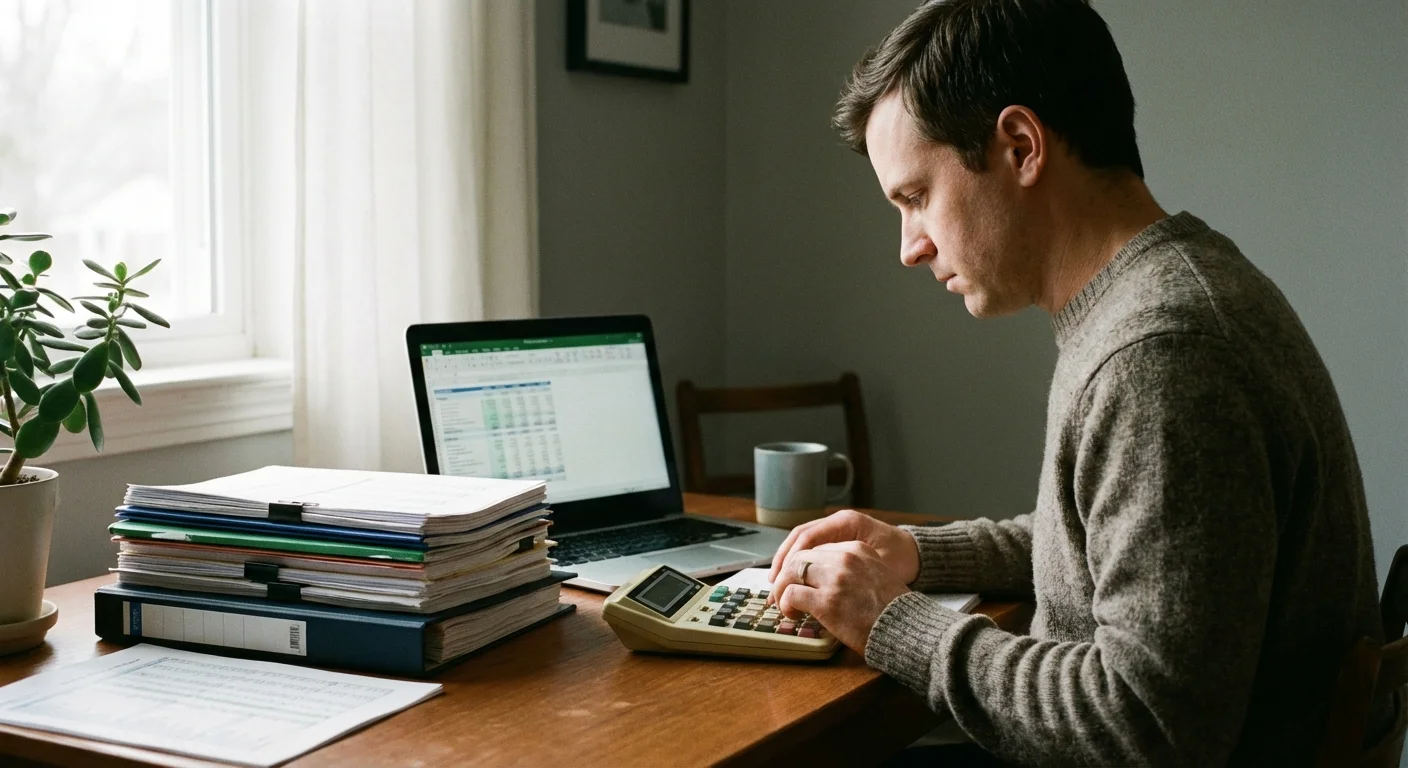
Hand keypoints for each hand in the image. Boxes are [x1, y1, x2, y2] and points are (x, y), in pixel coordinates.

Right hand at [768, 509, 920, 585]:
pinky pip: (811, 547)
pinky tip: (792, 578)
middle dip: (783, 559)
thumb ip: (852, 570)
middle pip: (800, 536)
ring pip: (802, 541)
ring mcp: (836, 529)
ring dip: (787, 560)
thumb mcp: (880, 565)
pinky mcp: (837, 539)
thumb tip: (821, 584)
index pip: (809, 536)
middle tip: (773, 582)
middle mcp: (838, 521)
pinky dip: (799, 562)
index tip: (781, 577)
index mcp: (847, 522)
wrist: (917, 554)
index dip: (792, 557)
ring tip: (776, 582)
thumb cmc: (903, 559)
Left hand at [771, 541, 909, 653]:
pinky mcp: (827, 601)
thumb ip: (853, 570)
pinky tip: (792, 614)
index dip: (802, 567)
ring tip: (784, 604)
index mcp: (857, 550)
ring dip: (782, 589)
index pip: (817, 550)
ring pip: (791, 571)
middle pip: (801, 557)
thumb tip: (825, 580)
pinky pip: (792, 594)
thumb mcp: (877, 575)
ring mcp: (835, 578)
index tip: (797, 580)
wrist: (908, 629)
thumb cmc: (894, 610)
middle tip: (783, 593)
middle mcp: (845, 559)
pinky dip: (786, 604)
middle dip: (787, 575)